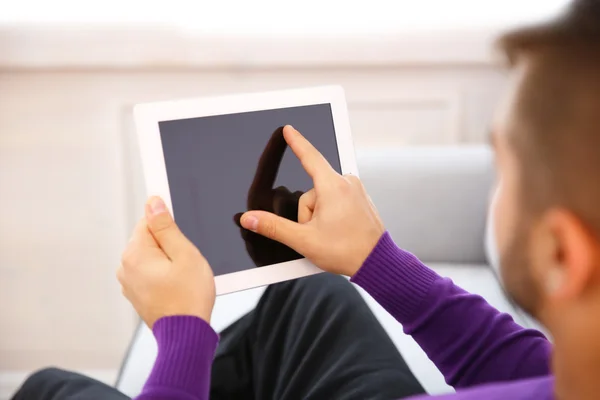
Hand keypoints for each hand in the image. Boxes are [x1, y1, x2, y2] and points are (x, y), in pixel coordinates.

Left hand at [118, 197, 215, 327]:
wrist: (186, 333)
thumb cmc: (189, 296)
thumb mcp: (185, 254)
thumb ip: (166, 227)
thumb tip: (153, 203)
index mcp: (135, 253)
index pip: (148, 221)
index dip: (170, 227)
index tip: (182, 241)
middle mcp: (125, 266)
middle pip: (148, 239)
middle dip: (168, 246)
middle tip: (185, 263)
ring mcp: (128, 283)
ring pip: (150, 257)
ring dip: (166, 261)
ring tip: (182, 278)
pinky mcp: (136, 294)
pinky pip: (149, 274)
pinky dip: (162, 276)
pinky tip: (176, 287)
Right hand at [240, 125, 384, 276]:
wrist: (376, 263)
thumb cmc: (347, 251)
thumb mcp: (303, 240)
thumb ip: (273, 227)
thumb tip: (250, 219)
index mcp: (333, 187)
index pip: (309, 156)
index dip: (296, 142)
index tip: (289, 129)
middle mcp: (346, 183)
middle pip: (311, 191)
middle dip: (308, 213)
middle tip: (319, 233)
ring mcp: (356, 191)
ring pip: (323, 198)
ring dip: (320, 216)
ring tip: (332, 235)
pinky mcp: (361, 199)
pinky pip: (337, 201)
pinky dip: (332, 215)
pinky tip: (339, 231)